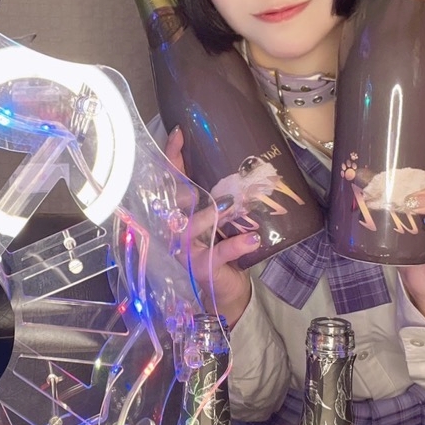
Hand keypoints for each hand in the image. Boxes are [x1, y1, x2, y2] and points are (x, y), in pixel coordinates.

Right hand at [165, 127, 258, 326]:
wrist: (223, 292)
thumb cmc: (218, 249)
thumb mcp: (216, 220)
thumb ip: (217, 197)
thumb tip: (236, 162)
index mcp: (179, 215)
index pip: (171, 182)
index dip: (173, 157)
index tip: (180, 132)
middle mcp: (176, 231)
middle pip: (174, 203)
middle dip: (181, 185)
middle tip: (195, 170)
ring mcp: (186, 251)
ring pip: (191, 229)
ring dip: (210, 216)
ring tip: (230, 205)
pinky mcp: (202, 269)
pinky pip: (219, 254)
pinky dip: (237, 245)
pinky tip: (253, 238)